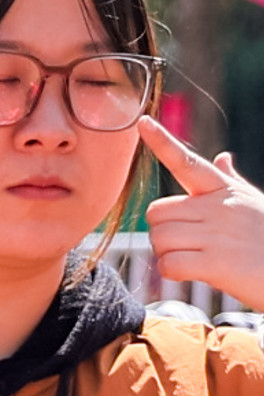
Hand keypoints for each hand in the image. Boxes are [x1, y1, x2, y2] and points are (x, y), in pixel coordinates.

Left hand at [139, 112, 263, 304]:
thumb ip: (230, 181)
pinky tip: (193, 273)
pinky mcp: (217, 264)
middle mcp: (219, 208)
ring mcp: (218, 235)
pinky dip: (173, 273)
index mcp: (224, 191)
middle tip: (186, 242)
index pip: (188, 162)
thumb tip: (222, 157)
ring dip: (166, 253)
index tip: (142, 123)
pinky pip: (169, 264)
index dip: (163, 143)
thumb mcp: (253, 203)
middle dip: (162, 230)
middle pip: (156, 212)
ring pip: (158, 238)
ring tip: (194, 257)